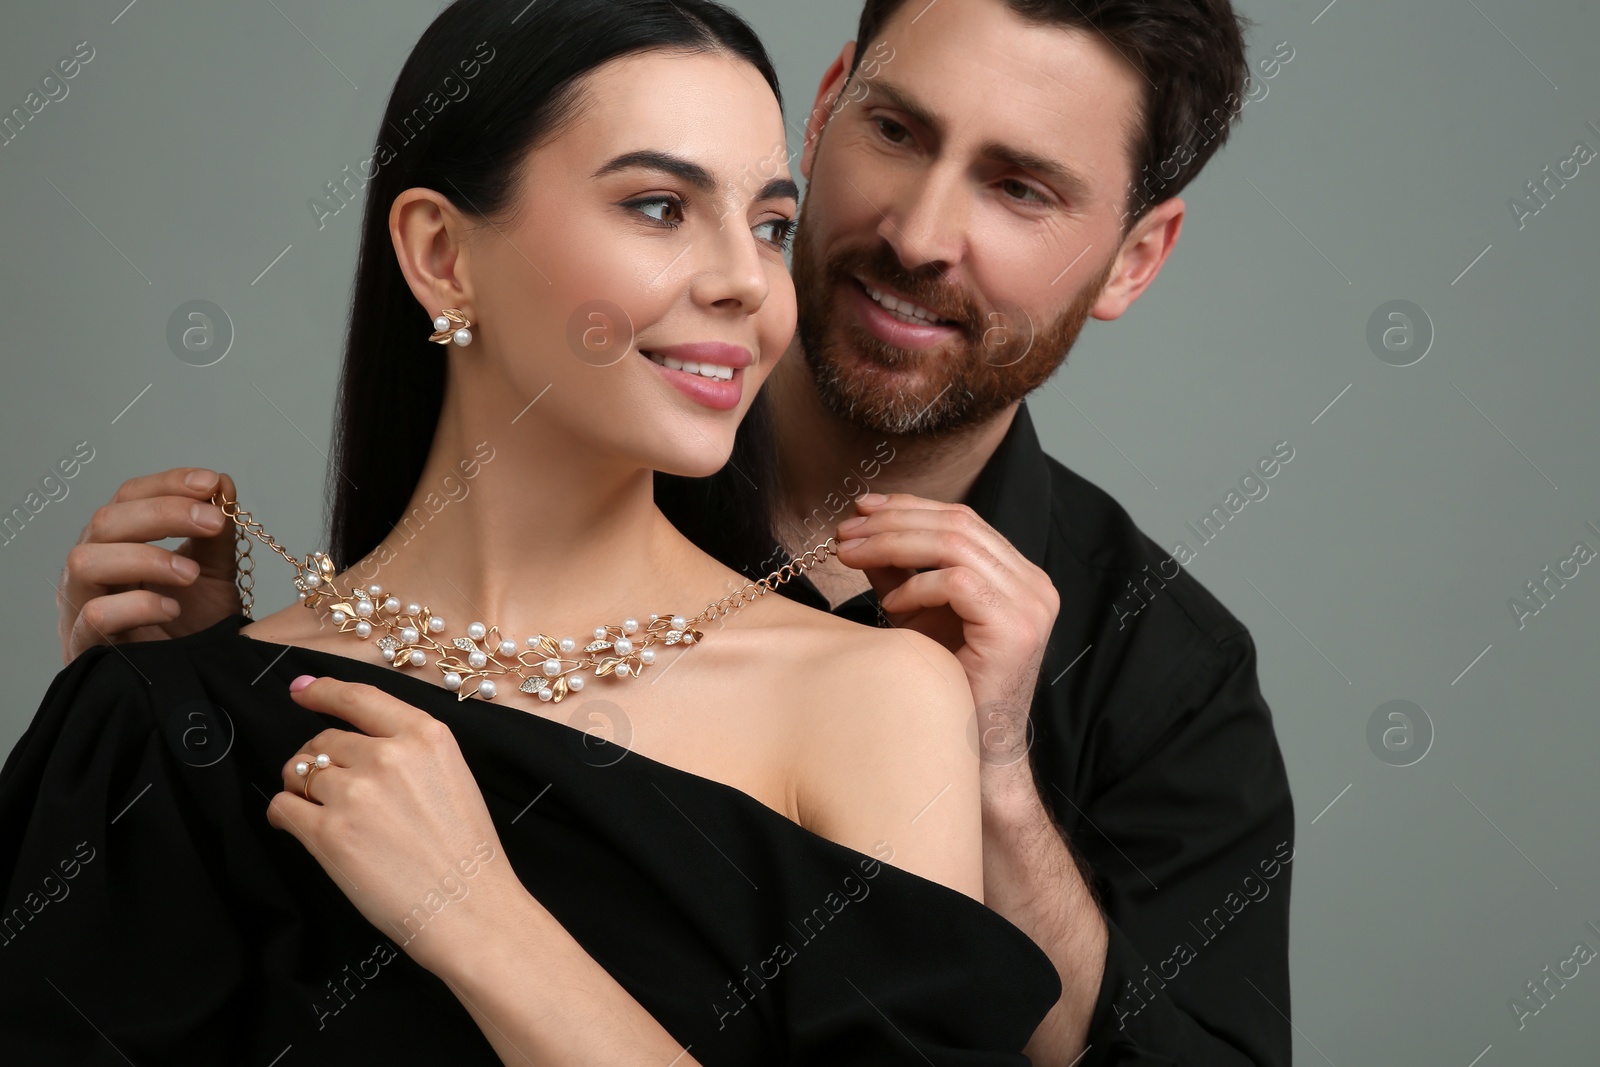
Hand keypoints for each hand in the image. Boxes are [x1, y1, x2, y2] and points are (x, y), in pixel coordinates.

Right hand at [57, 468, 243, 663]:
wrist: (189, 682)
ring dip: (144, 557)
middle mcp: (93, 568)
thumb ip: (214, 535)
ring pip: (85, 561)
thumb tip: (221, 483)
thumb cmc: (189, 628)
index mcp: (120, 543)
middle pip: (106, 521)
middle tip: (212, 521)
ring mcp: (81, 606)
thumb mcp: (211, 574)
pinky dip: (137, 606)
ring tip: (190, 574)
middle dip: (163, 513)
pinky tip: (172, 609)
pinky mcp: (85, 646)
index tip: (211, 483)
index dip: (167, 484)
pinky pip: (95, 616)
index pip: (129, 497)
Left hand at [266, 676, 518, 976]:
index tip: (302, 691)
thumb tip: (350, 741)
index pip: (358, 697)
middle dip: (317, 761)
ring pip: (299, 772)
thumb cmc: (465, 851)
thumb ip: (407, 749)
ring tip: (318, 813)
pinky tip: (297, 828)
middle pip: (324, 741)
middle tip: (327, 789)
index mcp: (424, 735)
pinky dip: (284, 816)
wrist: (469, 908)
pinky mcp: (327, 832)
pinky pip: (283, 807)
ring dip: (300, 790)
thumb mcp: (452, 775)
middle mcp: (387, 755)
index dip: (323, 691)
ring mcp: (354, 792)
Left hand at [834, 494, 1059, 778]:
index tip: (860, 508)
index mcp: (1018, 575)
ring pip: (955, 545)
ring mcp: (1031, 604)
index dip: (909, 507)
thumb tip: (859, 531)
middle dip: (893, 522)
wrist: (975, 751)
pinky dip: (916, 587)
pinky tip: (890, 606)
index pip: (962, 519)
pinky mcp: (1016, 628)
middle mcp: (1033, 584)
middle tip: (845, 531)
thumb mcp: (917, 617)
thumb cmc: (948, 689)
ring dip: (893, 544)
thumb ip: (898, 572)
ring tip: (851, 556)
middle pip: (958, 524)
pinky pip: (958, 583)